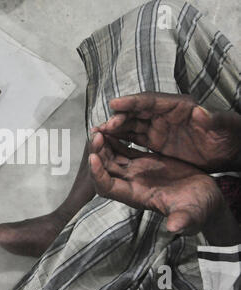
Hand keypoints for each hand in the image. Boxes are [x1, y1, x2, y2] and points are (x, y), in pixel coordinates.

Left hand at [89, 132, 224, 234]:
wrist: (207, 199)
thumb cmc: (199, 209)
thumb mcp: (192, 215)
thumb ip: (182, 221)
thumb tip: (175, 229)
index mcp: (136, 196)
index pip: (107, 187)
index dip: (97, 174)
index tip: (94, 158)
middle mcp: (131, 184)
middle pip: (104, 169)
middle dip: (96, 153)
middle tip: (96, 136)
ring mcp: (136, 172)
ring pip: (111, 158)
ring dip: (103, 145)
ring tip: (99, 128)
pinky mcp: (144, 162)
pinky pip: (124, 149)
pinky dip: (116, 139)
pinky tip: (113, 127)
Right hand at [96, 92, 240, 172]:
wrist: (230, 151)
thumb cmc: (230, 135)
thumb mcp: (226, 126)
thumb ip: (215, 119)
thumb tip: (201, 111)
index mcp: (179, 106)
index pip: (151, 101)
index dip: (132, 102)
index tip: (115, 104)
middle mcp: (165, 114)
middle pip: (136, 112)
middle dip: (119, 118)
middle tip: (103, 126)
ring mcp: (159, 128)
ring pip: (132, 125)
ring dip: (116, 129)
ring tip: (99, 135)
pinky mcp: (156, 141)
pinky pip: (134, 138)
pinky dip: (121, 140)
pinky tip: (109, 144)